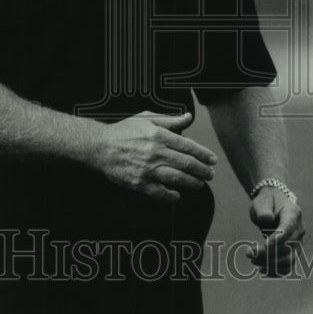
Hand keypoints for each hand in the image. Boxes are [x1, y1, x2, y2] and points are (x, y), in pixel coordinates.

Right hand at [95, 110, 217, 202]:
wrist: (99, 147)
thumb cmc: (123, 131)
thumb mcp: (146, 118)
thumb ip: (169, 120)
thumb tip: (188, 118)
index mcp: (158, 135)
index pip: (188, 146)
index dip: (203, 154)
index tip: (212, 159)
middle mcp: (155, 152)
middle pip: (187, 164)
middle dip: (203, 170)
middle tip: (210, 174)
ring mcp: (147, 169)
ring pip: (178, 179)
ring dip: (193, 183)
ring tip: (200, 184)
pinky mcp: (139, 183)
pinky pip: (161, 193)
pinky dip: (171, 195)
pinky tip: (177, 194)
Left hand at [247, 186, 304, 275]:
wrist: (273, 205)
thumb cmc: (266, 202)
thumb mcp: (262, 201)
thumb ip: (263, 210)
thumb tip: (266, 220)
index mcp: (293, 213)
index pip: (289, 228)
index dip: (279, 238)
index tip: (266, 244)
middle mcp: (299, 229)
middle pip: (289, 247)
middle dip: (269, 254)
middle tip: (250, 253)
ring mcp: (298, 242)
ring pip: (290, 260)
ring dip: (271, 264)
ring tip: (253, 260)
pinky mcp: (293, 252)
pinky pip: (288, 266)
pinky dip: (276, 271)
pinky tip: (261, 270)